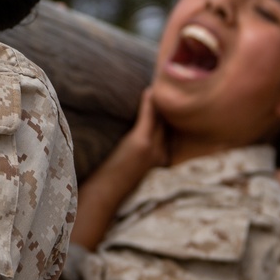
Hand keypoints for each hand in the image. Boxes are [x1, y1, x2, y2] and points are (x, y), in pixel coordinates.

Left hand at [71, 87, 167, 248]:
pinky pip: (149, 118)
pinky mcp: (141, 143)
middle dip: (170, 107)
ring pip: (162, 119)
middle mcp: (162, 154)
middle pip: (169, 123)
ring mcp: (152, 148)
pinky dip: (150, 104)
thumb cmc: (115, 181)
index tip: (174, 101)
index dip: (172, 117)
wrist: (105, 194)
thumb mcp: (135, 168)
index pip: (172, 133)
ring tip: (162, 85)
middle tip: (172, 86)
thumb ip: (144, 156)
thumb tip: (144, 145)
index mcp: (161, 160)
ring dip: (162, 102)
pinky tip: (150, 90)